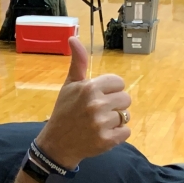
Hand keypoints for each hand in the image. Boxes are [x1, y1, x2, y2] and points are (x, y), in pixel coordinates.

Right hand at [35, 36, 130, 167]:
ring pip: (125, 116)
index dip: (110, 90)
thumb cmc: (64, 111)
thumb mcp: (69, 85)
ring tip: (98, 124)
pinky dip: (118, 134)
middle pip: (125, 99)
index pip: (119, 82)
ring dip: (115, 120)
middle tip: (98, 112)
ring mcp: (101, 123)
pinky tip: (102, 134)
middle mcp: (96, 104)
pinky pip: (126, 132)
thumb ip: (78, 62)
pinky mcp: (107, 140)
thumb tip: (73, 38)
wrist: (57, 144)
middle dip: (114, 105)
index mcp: (89, 87)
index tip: (98, 97)